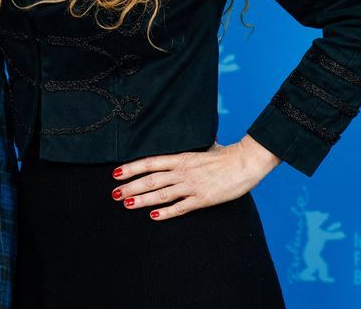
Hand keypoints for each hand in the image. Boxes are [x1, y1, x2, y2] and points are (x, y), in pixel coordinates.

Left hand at [111, 136, 280, 220]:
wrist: (246, 162)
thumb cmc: (227, 154)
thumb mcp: (204, 148)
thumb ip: (193, 150)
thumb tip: (193, 143)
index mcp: (181, 158)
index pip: (150, 162)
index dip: (132, 168)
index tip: (116, 173)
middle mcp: (183, 172)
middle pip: (151, 180)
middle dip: (130, 186)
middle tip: (114, 193)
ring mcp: (192, 186)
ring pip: (161, 194)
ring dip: (142, 200)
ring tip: (127, 204)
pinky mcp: (203, 199)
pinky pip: (181, 207)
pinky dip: (166, 212)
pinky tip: (153, 216)